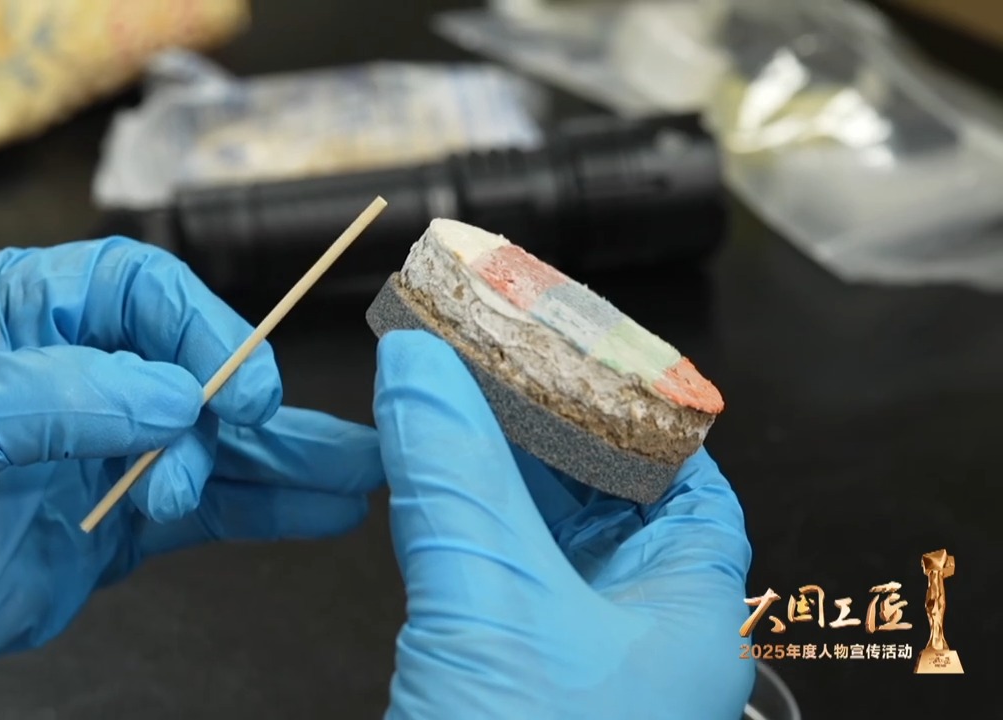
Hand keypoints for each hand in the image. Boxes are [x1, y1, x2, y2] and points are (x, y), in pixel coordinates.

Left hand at [0, 238, 382, 717]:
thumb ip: (68, 393)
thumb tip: (177, 396)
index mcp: (20, 316)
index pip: (140, 292)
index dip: (199, 326)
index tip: (231, 381)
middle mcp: (68, 377)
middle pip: (190, 367)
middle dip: (246, 401)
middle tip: (275, 430)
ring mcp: (93, 455)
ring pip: (208, 444)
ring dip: (277, 458)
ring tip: (352, 472)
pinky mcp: (106, 527)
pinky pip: (199, 510)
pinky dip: (257, 510)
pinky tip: (311, 509)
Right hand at [373, 331, 754, 719]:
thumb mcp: (493, 599)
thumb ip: (456, 477)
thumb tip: (420, 364)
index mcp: (687, 614)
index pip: (687, 477)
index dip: (636, 406)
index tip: (577, 351)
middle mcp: (639, 634)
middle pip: (607, 499)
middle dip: (547, 427)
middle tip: (492, 359)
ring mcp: (571, 661)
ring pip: (543, 543)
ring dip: (495, 477)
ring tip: (451, 401)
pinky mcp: (506, 680)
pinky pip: (493, 586)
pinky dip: (462, 533)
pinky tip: (426, 494)